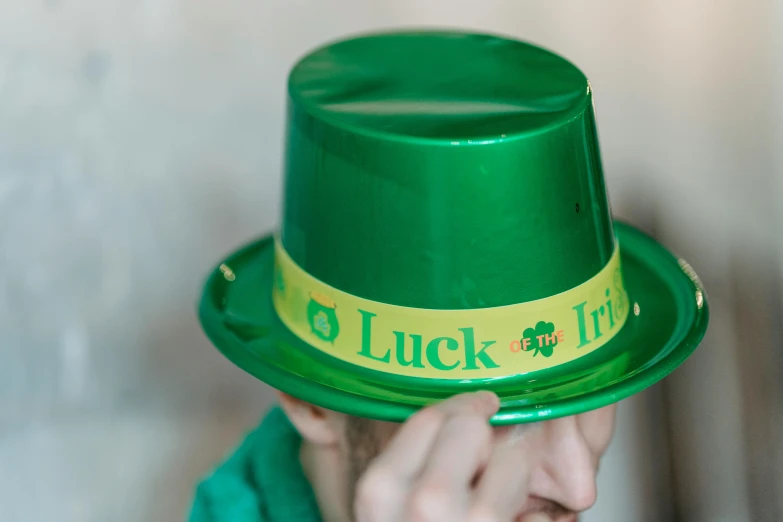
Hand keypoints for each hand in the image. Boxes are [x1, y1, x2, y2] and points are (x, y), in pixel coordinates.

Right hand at [353, 392, 536, 521]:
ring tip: (496, 509)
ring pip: (515, 461)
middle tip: (482, 465)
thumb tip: (435, 416)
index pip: (430, 416)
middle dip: (484, 441)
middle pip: (473, 425)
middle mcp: (426, 503)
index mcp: (381, 489)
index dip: (460, 407)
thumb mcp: (377, 511)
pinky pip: (542, 516)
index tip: (479, 405)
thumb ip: (397, 470)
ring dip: (512, 483)